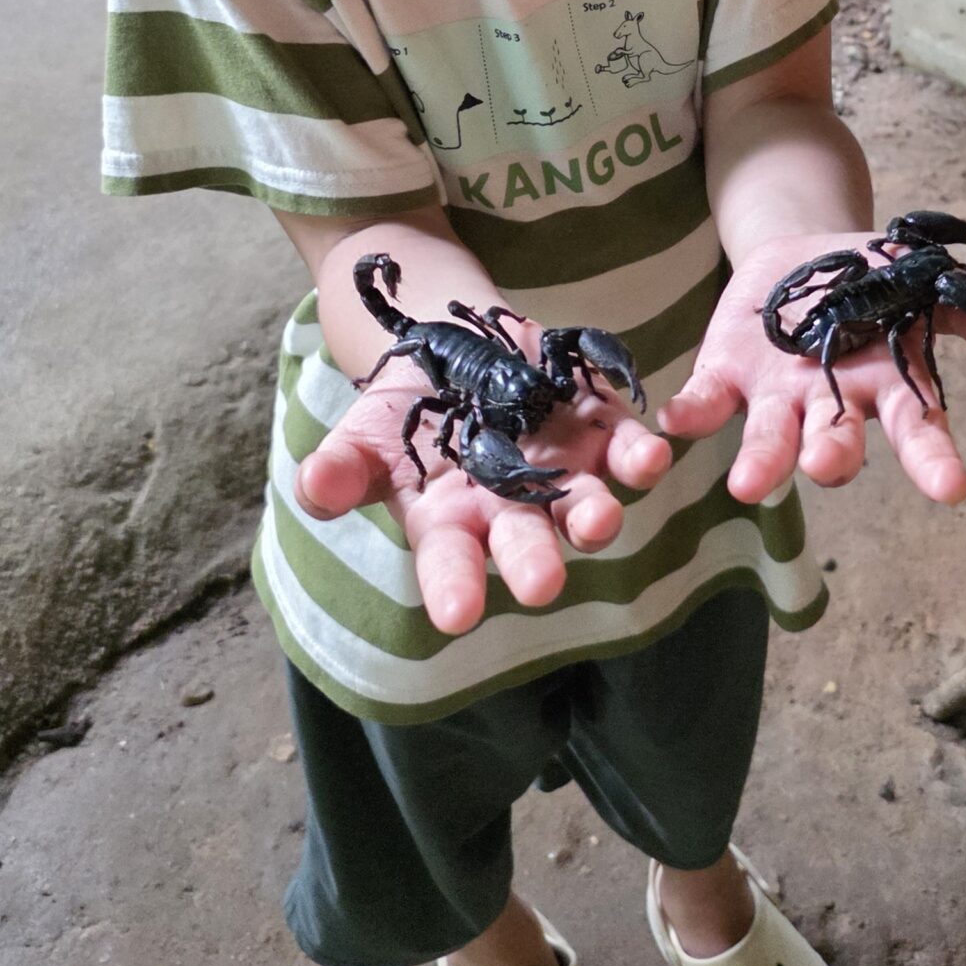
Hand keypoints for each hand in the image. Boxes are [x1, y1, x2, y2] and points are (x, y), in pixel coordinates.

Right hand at [293, 330, 671, 635]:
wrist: (456, 349)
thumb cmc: (404, 411)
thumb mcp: (365, 435)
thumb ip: (344, 467)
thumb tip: (314, 488)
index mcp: (451, 523)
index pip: (450, 564)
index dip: (454, 588)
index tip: (456, 616)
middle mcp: (512, 509)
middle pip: (525, 542)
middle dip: (534, 561)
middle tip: (545, 585)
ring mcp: (562, 472)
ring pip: (584, 503)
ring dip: (594, 511)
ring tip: (600, 518)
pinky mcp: (599, 429)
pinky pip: (624, 447)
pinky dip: (638, 453)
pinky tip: (651, 454)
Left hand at [656, 230, 965, 506]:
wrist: (803, 250)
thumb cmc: (875, 280)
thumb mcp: (927, 286)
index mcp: (888, 386)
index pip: (917, 429)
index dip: (933, 459)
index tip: (953, 488)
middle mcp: (831, 406)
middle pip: (836, 441)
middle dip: (833, 458)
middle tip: (828, 468)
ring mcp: (776, 397)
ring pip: (771, 438)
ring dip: (763, 462)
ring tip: (748, 484)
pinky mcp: (725, 377)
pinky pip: (706, 403)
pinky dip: (692, 413)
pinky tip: (676, 422)